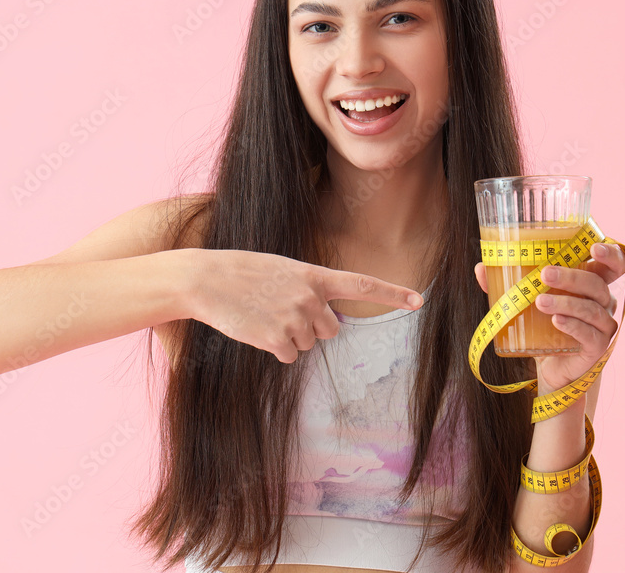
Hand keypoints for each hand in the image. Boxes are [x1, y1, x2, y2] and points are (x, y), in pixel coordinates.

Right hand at [190, 249, 423, 363]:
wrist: (205, 279)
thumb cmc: (241, 272)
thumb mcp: (280, 270)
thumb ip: (308, 289)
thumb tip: (324, 323)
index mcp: (313, 275)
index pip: (361, 285)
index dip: (392, 294)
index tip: (418, 301)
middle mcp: (310, 297)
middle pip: (330, 329)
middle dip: (311, 327)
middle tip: (280, 310)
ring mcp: (294, 318)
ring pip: (307, 344)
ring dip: (288, 336)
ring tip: (262, 314)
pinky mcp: (277, 339)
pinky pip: (288, 355)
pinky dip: (274, 348)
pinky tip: (256, 329)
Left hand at [473, 242, 624, 392]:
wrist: (549, 367)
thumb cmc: (543, 327)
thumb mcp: (525, 303)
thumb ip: (506, 285)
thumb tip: (481, 267)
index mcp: (591, 285)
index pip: (614, 264)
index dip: (610, 253)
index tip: (594, 247)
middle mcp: (603, 303)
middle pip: (597, 284)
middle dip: (571, 277)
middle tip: (544, 273)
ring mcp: (603, 326)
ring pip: (592, 308)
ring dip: (566, 302)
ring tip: (540, 302)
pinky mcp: (598, 348)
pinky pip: (590, 334)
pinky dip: (573, 326)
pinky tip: (556, 321)